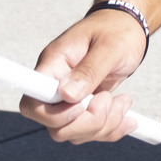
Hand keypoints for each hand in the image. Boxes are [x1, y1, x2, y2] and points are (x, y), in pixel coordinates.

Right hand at [22, 10, 150, 142]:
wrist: (127, 28)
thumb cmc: (116, 30)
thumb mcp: (108, 46)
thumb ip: (89, 70)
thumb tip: (67, 95)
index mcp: (54, 65)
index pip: (32, 102)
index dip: (53, 115)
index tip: (80, 103)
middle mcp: (56, 85)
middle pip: (56, 127)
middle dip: (88, 122)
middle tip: (109, 99)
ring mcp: (69, 99)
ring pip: (75, 133)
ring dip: (105, 125)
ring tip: (124, 101)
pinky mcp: (84, 108)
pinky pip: (91, 132)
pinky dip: (111, 129)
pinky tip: (126, 116)